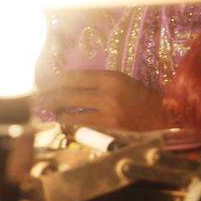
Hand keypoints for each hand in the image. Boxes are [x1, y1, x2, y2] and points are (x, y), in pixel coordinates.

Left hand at [36, 70, 167, 131]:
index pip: (75, 75)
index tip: (43, 82)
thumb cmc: (143, 101)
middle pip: (68, 90)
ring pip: (70, 106)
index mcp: (113, 77)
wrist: (164, 119)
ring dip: (53, 108)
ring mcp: (108, 109)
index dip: (55, 79)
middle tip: (36, 97)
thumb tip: (70, 85)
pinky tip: (60, 121)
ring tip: (44, 108)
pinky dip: (66, 121)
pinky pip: (79, 122)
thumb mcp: (124, 84)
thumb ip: (101, 83)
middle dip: (48, 94)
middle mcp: (109, 90)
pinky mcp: (109, 125)